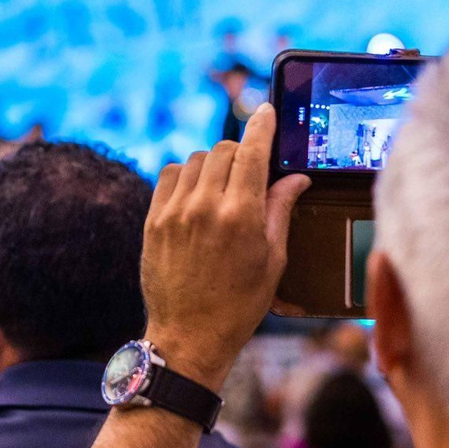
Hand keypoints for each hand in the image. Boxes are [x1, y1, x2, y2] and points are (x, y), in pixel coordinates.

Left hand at [141, 105, 309, 388]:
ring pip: (195, 159)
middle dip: (241, 153)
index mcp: (241, 215)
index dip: (262, 126)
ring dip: (212, 164)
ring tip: (223, 188)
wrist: (188, 336)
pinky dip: (185, 175)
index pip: (253, 151)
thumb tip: (295, 178)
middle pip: (224, 151)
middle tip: (250, 172)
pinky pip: (169, 174)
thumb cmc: (239, 304)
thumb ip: (281, 211)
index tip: (267, 111)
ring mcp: (175, 212)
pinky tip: (195, 193)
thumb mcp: (273, 260)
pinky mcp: (153, 220)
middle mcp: (205, 206)